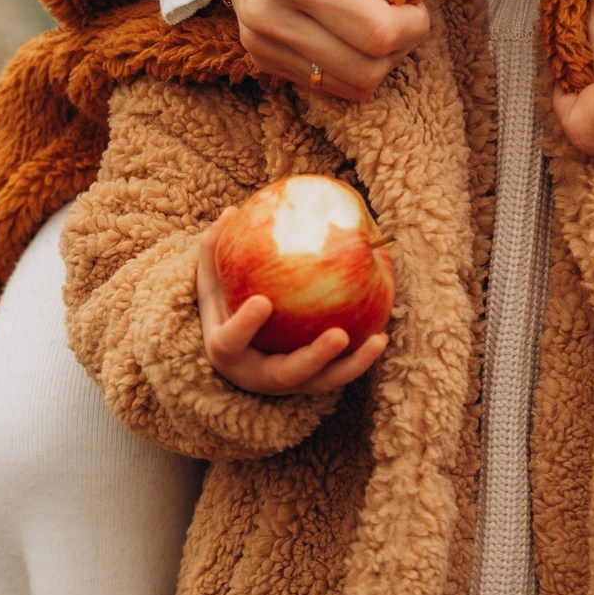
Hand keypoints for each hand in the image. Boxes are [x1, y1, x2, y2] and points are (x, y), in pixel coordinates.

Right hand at [195, 213, 387, 394]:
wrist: (235, 349)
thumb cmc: (224, 304)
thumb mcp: (212, 280)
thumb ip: (214, 249)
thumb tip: (231, 212)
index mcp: (226, 352)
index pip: (231, 342)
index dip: (245, 326)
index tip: (264, 301)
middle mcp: (256, 375)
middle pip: (286, 374)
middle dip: (314, 357)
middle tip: (339, 335)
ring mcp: (286, 382)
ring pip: (321, 381)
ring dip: (351, 365)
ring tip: (377, 340)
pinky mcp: (309, 382)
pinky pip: (338, 373)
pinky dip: (360, 359)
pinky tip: (381, 335)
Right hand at [220, 0, 429, 98]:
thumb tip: (399, 9)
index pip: (377, 33)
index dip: (413, 24)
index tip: (416, 2)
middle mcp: (270, 16)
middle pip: (367, 71)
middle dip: (400, 47)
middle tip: (402, 14)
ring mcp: (260, 42)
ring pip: (350, 87)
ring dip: (378, 61)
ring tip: (377, 21)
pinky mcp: (261, 58)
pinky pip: (327, 85)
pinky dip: (352, 65)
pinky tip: (350, 30)